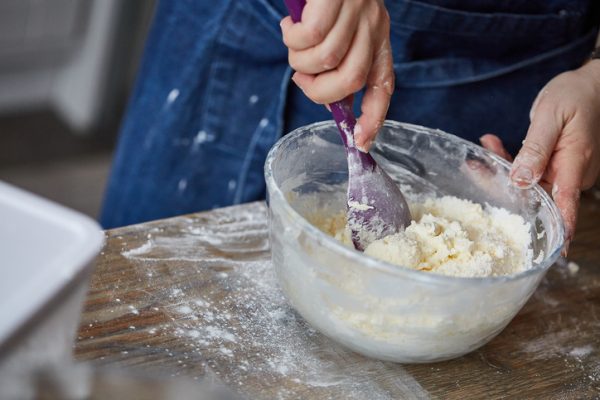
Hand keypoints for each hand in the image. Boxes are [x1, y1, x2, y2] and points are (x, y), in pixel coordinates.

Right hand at [280, 0, 392, 150]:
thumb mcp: (341, 25)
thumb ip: (337, 56)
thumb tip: (321, 89)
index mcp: (378, 37)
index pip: (383, 85)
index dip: (373, 118)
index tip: (360, 142)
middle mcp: (374, 25)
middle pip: (351, 80)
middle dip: (318, 91)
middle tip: (301, 78)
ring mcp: (358, 10)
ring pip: (328, 60)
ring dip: (300, 61)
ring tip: (293, 43)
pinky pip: (311, 36)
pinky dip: (293, 39)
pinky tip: (289, 24)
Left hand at [480, 61, 599, 254]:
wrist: (591, 84)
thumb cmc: (575, 95)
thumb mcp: (552, 116)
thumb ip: (536, 148)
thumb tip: (521, 180)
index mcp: (575, 163)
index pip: (565, 203)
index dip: (557, 227)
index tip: (552, 249)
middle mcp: (571, 173)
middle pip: (534, 193)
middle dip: (501, 184)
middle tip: (476, 166)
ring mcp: (564, 171)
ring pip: (527, 182)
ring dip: (502, 167)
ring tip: (485, 145)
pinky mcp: (556, 166)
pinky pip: (530, 171)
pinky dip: (511, 161)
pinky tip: (493, 144)